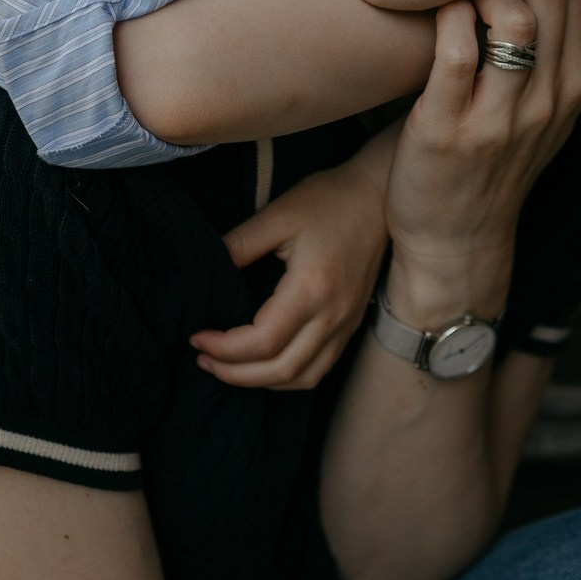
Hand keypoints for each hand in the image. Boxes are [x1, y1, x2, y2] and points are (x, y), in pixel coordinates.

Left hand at [189, 149, 390, 390]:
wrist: (383, 199)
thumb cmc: (330, 200)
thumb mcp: (278, 214)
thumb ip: (240, 243)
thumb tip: (207, 270)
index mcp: (312, 289)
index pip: (263, 341)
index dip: (224, 348)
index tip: (197, 337)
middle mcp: (333, 315)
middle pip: (281, 369)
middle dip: (236, 374)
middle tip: (203, 360)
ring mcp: (346, 323)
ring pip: (303, 377)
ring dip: (262, 381)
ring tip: (228, 367)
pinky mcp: (351, 323)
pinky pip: (320, 367)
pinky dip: (288, 375)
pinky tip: (265, 362)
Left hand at [384, 0, 580, 289]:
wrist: (457, 238)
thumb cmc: (498, 160)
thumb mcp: (554, 104)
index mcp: (572, 87)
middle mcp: (546, 102)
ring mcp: (499, 118)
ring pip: (513, 22)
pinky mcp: (447, 129)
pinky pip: (457, 52)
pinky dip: (445, 20)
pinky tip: (433, 18)